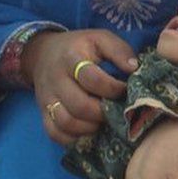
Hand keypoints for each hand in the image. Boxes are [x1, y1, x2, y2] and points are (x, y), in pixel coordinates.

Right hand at [23, 29, 137, 144]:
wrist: (42, 54)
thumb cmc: (78, 47)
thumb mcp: (99, 38)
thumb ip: (119, 50)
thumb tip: (135, 70)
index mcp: (71, 58)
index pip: (91, 78)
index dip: (112, 89)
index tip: (125, 90)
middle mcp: (56, 80)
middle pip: (79, 106)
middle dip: (103, 113)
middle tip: (115, 112)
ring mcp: (47, 98)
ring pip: (66, 123)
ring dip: (90, 128)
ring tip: (103, 122)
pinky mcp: (43, 113)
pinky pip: (55, 134)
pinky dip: (73, 139)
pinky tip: (88, 132)